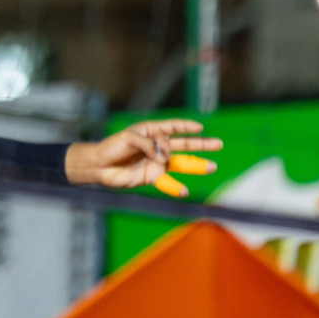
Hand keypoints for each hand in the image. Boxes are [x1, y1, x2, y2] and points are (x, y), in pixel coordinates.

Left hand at [64, 120, 221, 197]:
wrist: (99, 166)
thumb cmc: (112, 146)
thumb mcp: (128, 139)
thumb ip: (149, 145)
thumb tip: (165, 156)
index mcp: (151, 132)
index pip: (172, 127)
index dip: (186, 126)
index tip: (199, 127)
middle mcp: (156, 146)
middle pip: (183, 144)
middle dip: (201, 144)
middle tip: (218, 144)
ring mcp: (156, 162)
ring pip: (180, 162)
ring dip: (196, 164)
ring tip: (212, 166)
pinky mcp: (152, 176)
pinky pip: (167, 181)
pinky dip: (176, 187)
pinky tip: (184, 191)